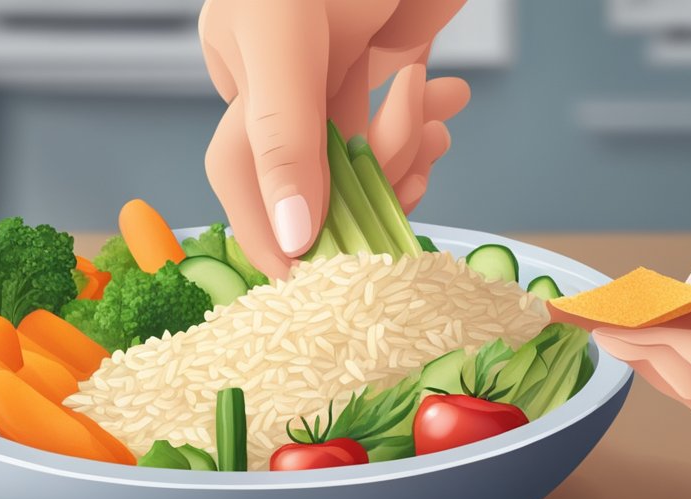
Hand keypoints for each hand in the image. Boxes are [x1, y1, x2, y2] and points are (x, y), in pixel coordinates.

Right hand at [200, 0, 470, 278]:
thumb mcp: (283, 32)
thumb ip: (282, 134)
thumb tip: (293, 238)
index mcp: (241, 73)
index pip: (243, 175)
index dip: (275, 230)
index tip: (318, 274)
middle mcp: (285, 82)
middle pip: (316, 173)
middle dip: (370, 183)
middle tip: (414, 166)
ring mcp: (339, 69)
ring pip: (367, 151)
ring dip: (410, 147)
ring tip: (440, 110)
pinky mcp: (390, 52)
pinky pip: (406, 115)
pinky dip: (429, 118)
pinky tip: (449, 98)